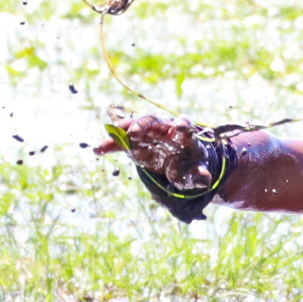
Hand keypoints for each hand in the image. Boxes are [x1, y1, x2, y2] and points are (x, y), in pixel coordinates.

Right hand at [96, 110, 232, 221]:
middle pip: (154, 121)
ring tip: (111, 136)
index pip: (184, 125)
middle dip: (144, 124)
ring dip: (124, 130)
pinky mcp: (135, 142)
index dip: (183, 124)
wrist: (179, 164)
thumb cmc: (190, 166)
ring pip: (134, 127)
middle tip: (135, 131)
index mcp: (183, 135)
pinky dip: (111, 144)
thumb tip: (204, 179)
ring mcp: (148, 134)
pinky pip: (121, 141)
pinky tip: (98, 150)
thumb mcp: (195, 172)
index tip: (180, 126)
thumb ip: (198, 175)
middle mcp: (164, 129)